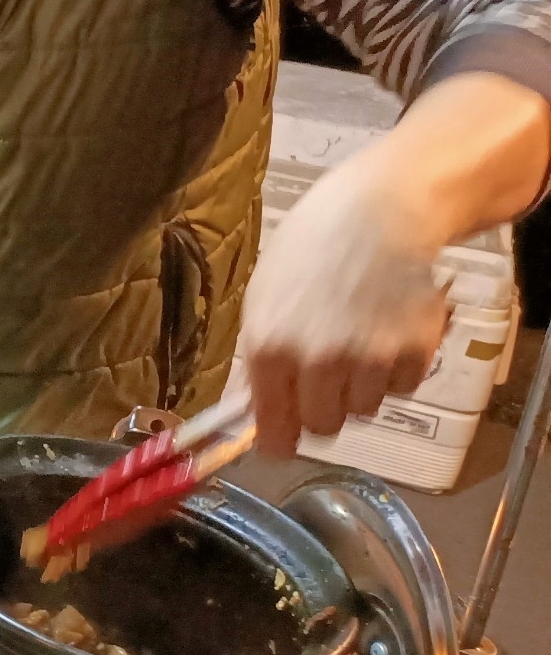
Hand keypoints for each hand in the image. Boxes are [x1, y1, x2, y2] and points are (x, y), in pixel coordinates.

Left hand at [240, 159, 448, 457]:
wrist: (378, 213)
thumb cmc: (309, 250)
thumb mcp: (262, 300)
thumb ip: (252, 362)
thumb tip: (240, 412)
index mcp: (269, 349)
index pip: (274, 433)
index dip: (278, 441)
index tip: (281, 440)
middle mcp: (318, 361)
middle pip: (322, 428)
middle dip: (320, 408)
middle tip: (323, 375)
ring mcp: (370, 360)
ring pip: (363, 411)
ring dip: (358, 388)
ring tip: (355, 341)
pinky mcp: (414, 352)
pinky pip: (401, 389)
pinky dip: (395, 372)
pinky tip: (385, 332)